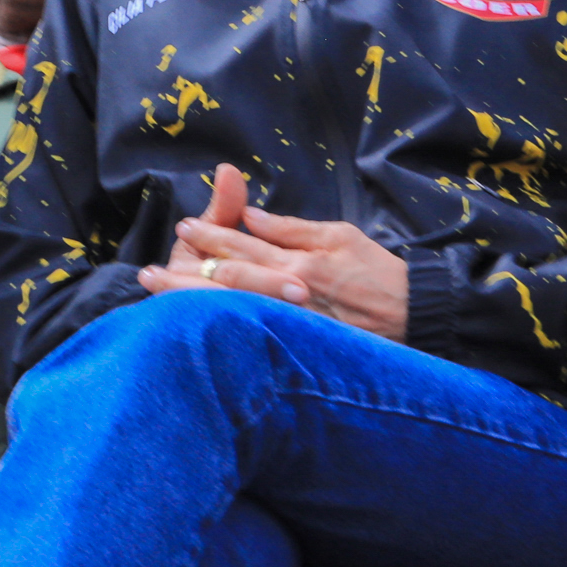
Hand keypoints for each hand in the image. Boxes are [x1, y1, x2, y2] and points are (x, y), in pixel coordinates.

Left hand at [139, 163, 409, 338]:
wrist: (418, 316)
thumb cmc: (379, 273)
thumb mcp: (340, 236)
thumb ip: (293, 229)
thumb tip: (252, 217)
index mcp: (301, 262)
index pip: (244, 246)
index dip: (210, 236)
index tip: (183, 229)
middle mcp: (293, 295)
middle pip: (228, 283)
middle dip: (185, 276)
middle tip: (149, 271)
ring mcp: (295, 326)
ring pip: (234, 313)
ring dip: (191, 304)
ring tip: (156, 295)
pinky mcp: (300, 349)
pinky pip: (255, 340)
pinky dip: (223, 335)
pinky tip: (195, 330)